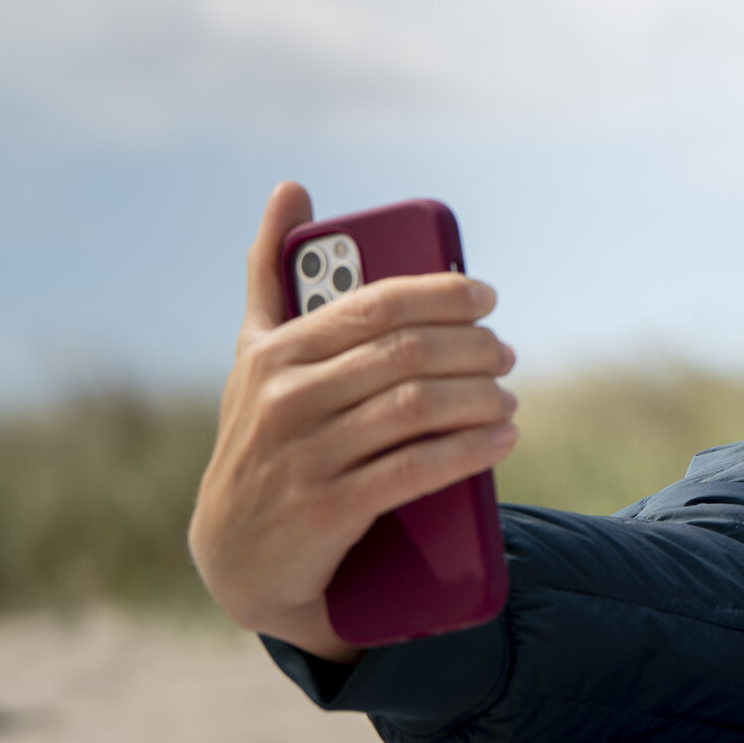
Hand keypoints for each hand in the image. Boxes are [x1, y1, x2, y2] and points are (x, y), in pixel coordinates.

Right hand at [189, 181, 518, 661]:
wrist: (236, 555)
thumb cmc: (262, 436)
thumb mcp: (255, 355)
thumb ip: (272, 275)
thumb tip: (289, 187)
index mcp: (275, 351)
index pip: (376, 304)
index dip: (442, 293)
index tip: (485, 294)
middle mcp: (285, 398)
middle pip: (407, 354)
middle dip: (472, 347)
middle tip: (505, 352)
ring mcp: (306, 455)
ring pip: (417, 408)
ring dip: (479, 398)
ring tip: (507, 397)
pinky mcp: (329, 509)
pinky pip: (416, 469)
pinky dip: (470, 450)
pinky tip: (502, 439)